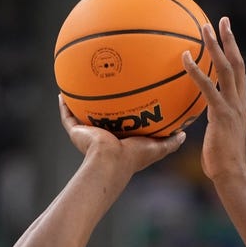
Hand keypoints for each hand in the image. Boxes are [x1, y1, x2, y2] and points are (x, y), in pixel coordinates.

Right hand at [58, 95, 186, 174]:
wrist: (111, 161)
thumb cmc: (134, 156)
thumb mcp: (157, 148)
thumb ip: (170, 142)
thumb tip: (183, 135)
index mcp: (121, 140)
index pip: (122, 124)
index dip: (123, 113)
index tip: (128, 99)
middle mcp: (104, 136)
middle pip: (101, 118)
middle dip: (102, 106)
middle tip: (103, 87)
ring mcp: (89, 135)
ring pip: (81, 116)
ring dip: (79, 103)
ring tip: (77, 85)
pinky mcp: (77, 133)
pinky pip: (67, 116)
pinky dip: (63, 106)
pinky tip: (62, 93)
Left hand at [182, 16, 245, 183]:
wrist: (232, 175)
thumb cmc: (222, 163)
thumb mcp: (217, 138)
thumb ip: (211, 124)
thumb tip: (198, 119)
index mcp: (240, 106)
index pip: (239, 73)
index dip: (235, 52)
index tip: (229, 35)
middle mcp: (239, 102)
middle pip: (237, 63)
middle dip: (229, 40)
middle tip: (221, 20)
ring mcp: (232, 107)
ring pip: (225, 69)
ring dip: (215, 46)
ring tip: (204, 27)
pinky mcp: (221, 114)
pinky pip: (208, 87)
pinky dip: (196, 71)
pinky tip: (185, 57)